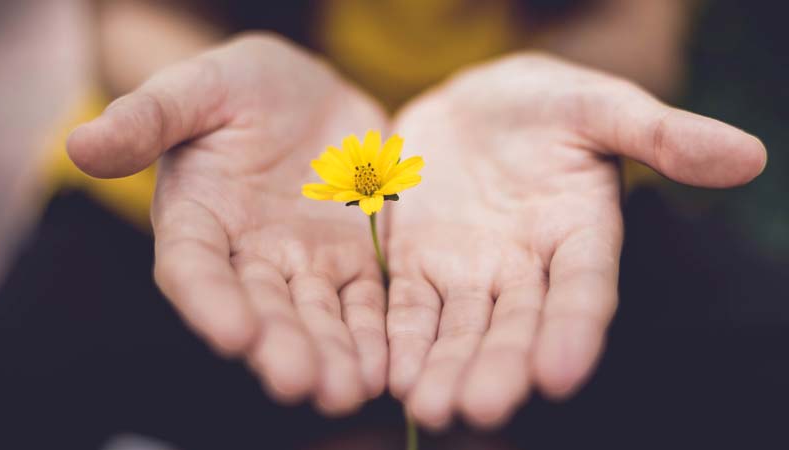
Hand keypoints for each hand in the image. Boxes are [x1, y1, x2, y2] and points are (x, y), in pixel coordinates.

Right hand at [67, 34, 388, 413]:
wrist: (308, 93)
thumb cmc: (241, 86)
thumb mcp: (198, 87)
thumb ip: (148, 117)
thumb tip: (81, 144)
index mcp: (198, 218)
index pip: (194, 268)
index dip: (210, 302)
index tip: (233, 334)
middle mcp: (248, 255)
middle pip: (261, 308)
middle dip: (280, 346)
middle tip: (300, 383)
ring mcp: (304, 262)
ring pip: (316, 316)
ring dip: (332, 355)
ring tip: (348, 390)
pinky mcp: (353, 259)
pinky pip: (365, 301)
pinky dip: (374, 334)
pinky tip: (386, 366)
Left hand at [386, 53, 765, 428]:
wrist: (474, 105)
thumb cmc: (547, 103)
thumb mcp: (599, 106)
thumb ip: (660, 133)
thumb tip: (748, 155)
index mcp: (580, 234)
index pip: (584, 290)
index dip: (574, 330)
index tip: (560, 374)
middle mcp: (527, 268)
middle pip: (516, 325)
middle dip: (499, 367)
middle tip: (480, 409)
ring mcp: (470, 272)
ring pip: (460, 329)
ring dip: (445, 368)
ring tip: (431, 407)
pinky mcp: (419, 265)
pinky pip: (409, 308)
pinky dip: (402, 339)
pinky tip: (392, 374)